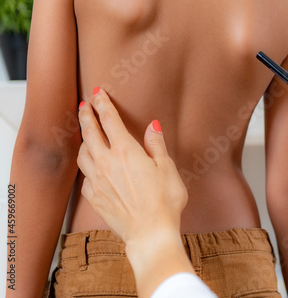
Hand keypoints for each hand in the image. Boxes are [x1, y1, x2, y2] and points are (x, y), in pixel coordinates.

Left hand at [77, 89, 187, 244]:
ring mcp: (98, 181)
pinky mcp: (95, 198)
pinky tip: (92, 167)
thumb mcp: (167, 168)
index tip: (97, 93)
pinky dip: (86, 166)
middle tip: (83, 105)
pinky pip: (85, 176)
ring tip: (85, 135)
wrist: (150, 233)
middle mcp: (107, 163)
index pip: (109, 120)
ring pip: (82, 154)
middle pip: (89, 133)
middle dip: (85, 115)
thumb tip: (152, 126)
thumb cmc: (164, 201)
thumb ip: (156, 145)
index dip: (102, 104)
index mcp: (126, 152)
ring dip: (82, 140)